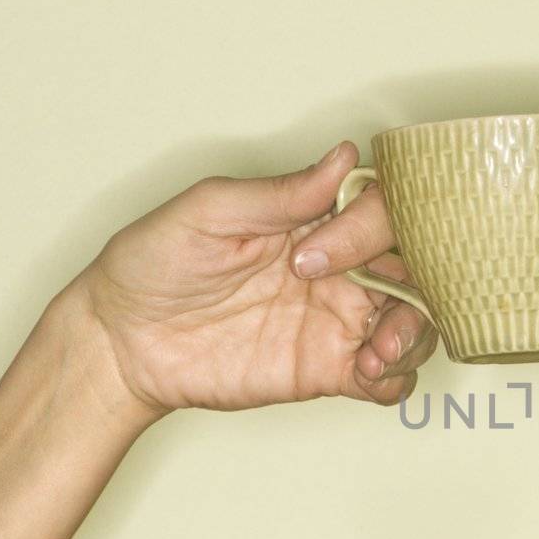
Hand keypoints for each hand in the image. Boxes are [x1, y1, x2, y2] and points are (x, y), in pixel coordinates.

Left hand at [73, 143, 434, 418]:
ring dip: (413, 338)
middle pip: (415, 270)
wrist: (121, 341)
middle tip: (377, 317)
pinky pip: (384, 378)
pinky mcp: (326, 370)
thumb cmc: (152, 263)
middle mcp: (338, 267)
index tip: (319, 257)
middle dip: (417, 292)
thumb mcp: (210, 212)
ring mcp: (335, 320)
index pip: (383, 212)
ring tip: (377, 354)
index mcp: (316, 220)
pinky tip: (370, 376)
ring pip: (411, 324)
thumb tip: (344, 158)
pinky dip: (395, 380)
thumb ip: (281, 193)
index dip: (372, 231)